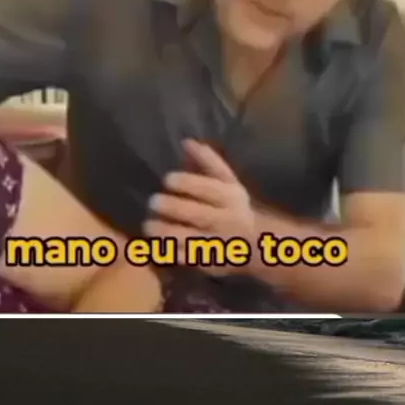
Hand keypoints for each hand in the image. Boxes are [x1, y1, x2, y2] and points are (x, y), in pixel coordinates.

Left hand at [143, 140, 254, 274]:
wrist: (255, 244)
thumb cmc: (233, 206)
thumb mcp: (227, 182)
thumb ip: (208, 162)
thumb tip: (186, 142)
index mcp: (230, 196)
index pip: (208, 188)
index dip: (186, 183)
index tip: (167, 179)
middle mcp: (226, 220)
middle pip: (197, 214)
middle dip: (172, 207)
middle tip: (152, 201)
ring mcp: (217, 243)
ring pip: (189, 238)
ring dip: (166, 231)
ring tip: (148, 225)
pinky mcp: (208, 262)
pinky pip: (186, 258)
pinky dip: (169, 251)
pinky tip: (155, 244)